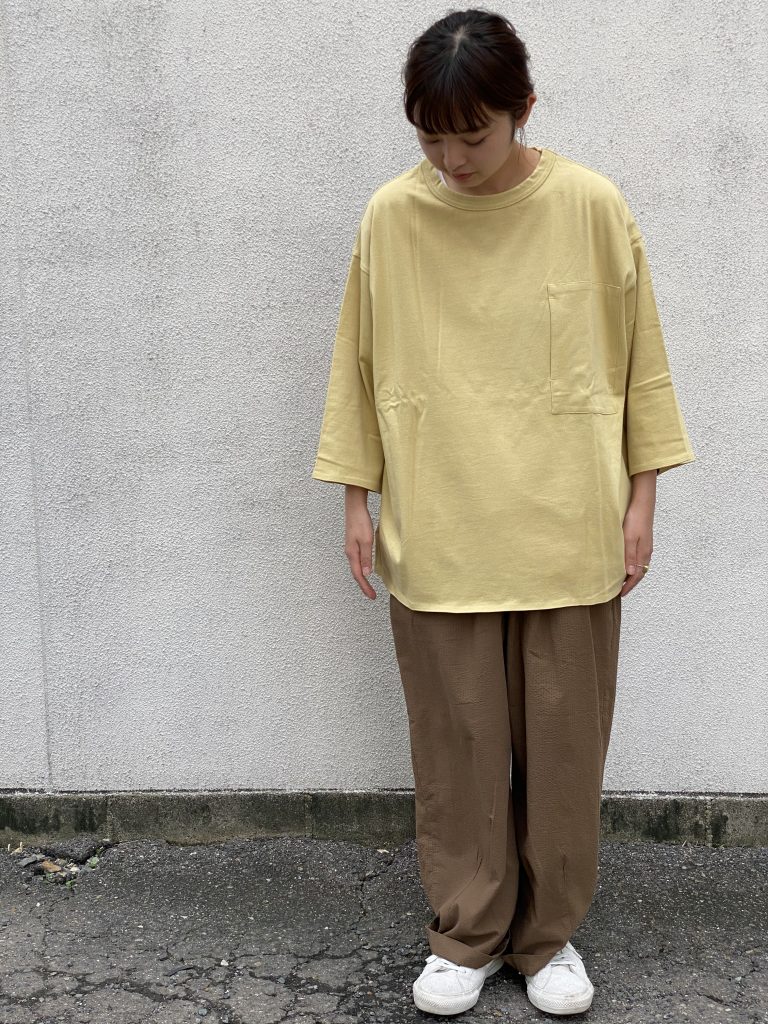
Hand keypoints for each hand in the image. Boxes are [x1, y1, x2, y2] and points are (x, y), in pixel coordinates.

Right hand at [344, 486, 376, 600]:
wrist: (354, 507)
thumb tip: (366, 574)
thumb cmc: (361, 522)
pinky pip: (357, 560)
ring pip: (356, 567)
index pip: (359, 575)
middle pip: (356, 573)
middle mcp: (350, 553)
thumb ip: (366, 558)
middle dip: (363, 585)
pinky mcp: (354, 544)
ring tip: (369, 586)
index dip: (365, 587)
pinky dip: (362, 568)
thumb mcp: (366, 541)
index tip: (372, 596)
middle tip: (371, 595)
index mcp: (352, 554)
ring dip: (362, 578)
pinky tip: (366, 569)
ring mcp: (351, 548)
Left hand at [619, 502, 653, 597]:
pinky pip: (640, 558)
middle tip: (621, 591)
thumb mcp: (629, 538)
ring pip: (640, 566)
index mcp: (643, 553)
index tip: (621, 594)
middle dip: (631, 583)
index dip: (629, 586)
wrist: (643, 503)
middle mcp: (646, 552)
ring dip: (633, 575)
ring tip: (624, 581)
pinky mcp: (644, 541)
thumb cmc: (635, 519)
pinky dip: (634, 566)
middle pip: (640, 573)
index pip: (636, 576)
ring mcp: (646, 546)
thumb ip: (629, 556)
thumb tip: (630, 574)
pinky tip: (628, 564)